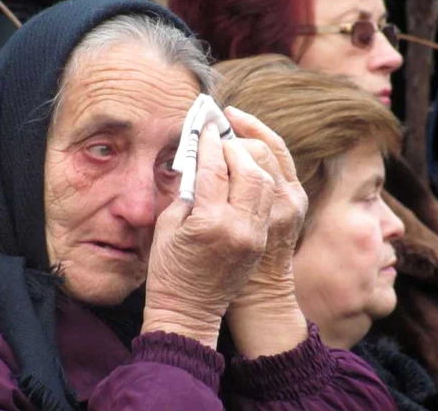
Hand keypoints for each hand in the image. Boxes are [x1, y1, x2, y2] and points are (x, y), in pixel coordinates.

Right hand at [142, 122, 275, 348]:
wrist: (190, 311)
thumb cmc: (169, 270)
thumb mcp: (167, 226)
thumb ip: (185, 190)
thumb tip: (198, 159)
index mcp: (210, 223)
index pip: (215, 168)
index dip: (208, 143)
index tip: (205, 127)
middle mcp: (240, 226)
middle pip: (250, 167)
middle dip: (235, 145)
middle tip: (219, 136)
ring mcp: (256, 233)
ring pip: (268, 178)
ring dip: (252, 157)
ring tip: (234, 146)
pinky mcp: (262, 237)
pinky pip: (270, 195)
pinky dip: (261, 174)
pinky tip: (248, 165)